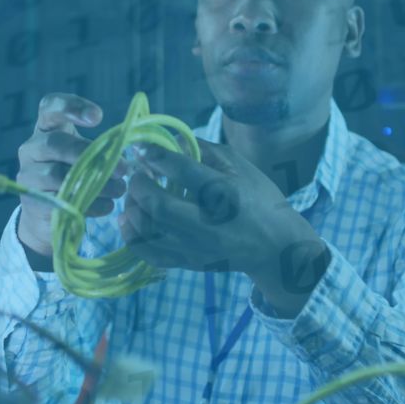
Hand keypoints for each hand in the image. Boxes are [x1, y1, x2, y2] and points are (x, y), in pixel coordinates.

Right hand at [14, 93, 127, 255]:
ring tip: (119, 190)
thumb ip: (103, 149)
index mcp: (47, 128)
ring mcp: (27, 175)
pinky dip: (88, 204)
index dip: (71, 107)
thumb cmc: (75, 174)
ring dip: (95, 184)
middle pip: (55, 143)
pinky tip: (107, 206)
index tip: (98, 117)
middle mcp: (32, 148)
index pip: (50, 106)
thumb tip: (129, 158)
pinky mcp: (32, 202)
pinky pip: (60, 201)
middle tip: (123, 169)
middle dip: (91, 154)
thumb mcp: (87, 155)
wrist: (49, 213)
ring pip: (57, 176)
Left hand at [118, 139, 324, 282]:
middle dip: (138, 185)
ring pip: (149, 230)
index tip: (141, 148)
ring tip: (134, 195)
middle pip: (158, 204)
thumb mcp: (240, 165)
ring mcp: (196, 247)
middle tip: (137, 174)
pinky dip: (132, 237)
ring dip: (132, 208)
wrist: (275, 247)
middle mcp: (207, 222)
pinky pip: (150, 255)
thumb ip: (203, 149)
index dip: (155, 155)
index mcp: (224, 192)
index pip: (181, 170)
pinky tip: (129, 220)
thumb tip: (169, 140)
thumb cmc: (259, 199)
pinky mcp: (189, 263)